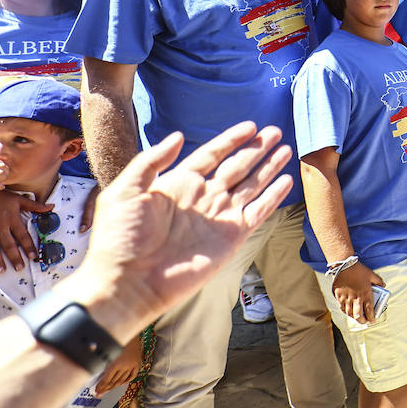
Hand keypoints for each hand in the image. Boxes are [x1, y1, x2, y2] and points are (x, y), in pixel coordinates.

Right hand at [0, 188, 51, 271]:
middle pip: (8, 244)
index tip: (34, 256)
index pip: (23, 235)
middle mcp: (0, 224)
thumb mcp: (18, 199)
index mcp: (12, 218)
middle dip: (15, 257)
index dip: (29, 246)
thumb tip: (52, 207)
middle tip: (19, 268)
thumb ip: (35, 205)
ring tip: (2, 270)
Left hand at [60, 122, 293, 341]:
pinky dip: (273, 196)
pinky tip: (286, 181)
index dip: (231, 140)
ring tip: (285, 149)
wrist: (128, 281)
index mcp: (179, 184)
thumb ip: (151, 161)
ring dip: (269, 167)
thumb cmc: (120, 238)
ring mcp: (219, 217)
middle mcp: (203, 198)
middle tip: (274, 132)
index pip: (212, 155)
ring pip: (252, 185)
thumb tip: (179, 136)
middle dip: (256, 149)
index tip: (250, 126)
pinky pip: (258, 211)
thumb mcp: (126, 190)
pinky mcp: (231, 237)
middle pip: (237, 166)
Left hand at [95, 333, 142, 394]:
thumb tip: (91, 370)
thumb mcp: (104, 349)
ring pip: (122, 380)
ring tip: (107, 390)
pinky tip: (120, 384)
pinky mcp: (138, 362)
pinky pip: (132, 375)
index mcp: (115, 363)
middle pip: (114, 381)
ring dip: (114, 386)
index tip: (96, 392)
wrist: (130, 328)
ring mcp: (132, 364)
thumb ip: (99, 360)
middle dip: (105, 389)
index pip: (106, 380)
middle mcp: (124, 365)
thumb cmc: (113, 336)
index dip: (101, 387)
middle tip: (99, 394)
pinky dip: (126, 381)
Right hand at [334, 262, 383, 323]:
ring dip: (354, 317)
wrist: (343, 265)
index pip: (369, 310)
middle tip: (365, 321)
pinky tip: (348, 311)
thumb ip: (379, 281)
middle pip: (359, 315)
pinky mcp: (339, 296)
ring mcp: (346, 298)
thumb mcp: (372, 274)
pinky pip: (342, 308)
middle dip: (363, 321)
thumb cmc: (358, 270)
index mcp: (365, 294)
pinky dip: (345, 311)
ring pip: (349, 313)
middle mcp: (356, 298)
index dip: (372, 317)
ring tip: (357, 317)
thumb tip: (383, 286)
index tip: (373, 320)